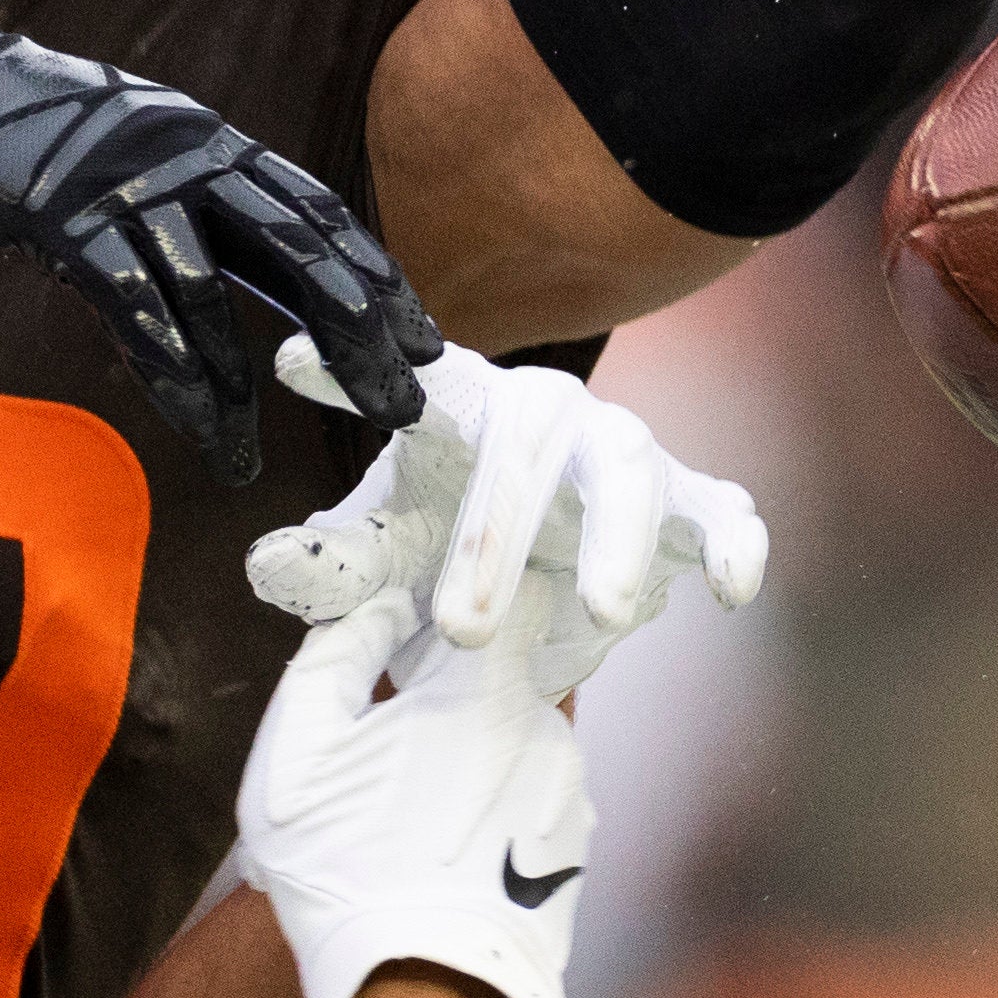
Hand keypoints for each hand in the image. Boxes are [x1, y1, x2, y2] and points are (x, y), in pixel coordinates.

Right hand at [0, 0, 437, 482]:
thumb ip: (207, 200)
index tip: (423, 340)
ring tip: (255, 453)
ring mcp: (130, 187)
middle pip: (300, 251)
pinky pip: (140, 313)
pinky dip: (175, 379)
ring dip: (242, 387)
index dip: (378, 277)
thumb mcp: (146, 148)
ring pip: (214, 297)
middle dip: (357, 333)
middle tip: (399, 404)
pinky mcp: (70, 223)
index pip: (319, 214)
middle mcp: (189, 154)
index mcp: (214, 139)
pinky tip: (201, 429)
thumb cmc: (40, 131)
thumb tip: (275, 272)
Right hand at [237, 583, 586, 997]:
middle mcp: (550, 731)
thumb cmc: (345, 872)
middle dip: (457, 677)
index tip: (423, 605)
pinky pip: (532, 793)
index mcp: (488, 692)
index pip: (512, 588)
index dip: (466, 588)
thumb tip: (375, 602)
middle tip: (395, 712)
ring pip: (519, 733)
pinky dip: (495, 800)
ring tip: (409, 797)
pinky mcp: (576, 849)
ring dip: (474, 744)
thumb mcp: (296, 754)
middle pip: (509, 666)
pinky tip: (443, 843)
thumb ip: (333, 654)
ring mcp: (571, 793)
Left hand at [250, 340, 765, 692]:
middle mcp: (547, 415)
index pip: (404, 388)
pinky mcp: (690, 501)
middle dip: (498, 543)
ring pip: (628, 476)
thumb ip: (330, 567)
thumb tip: (263, 567)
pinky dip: (734, 544)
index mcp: (461, 407)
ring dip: (617, 544)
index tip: (293, 364)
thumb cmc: (450, 533)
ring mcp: (623, 452)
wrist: (546, 553)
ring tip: (602, 615)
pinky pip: (722, 513)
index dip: (355, 376)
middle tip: (460, 632)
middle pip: (523, 452)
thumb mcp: (382, 554)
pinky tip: (730, 592)